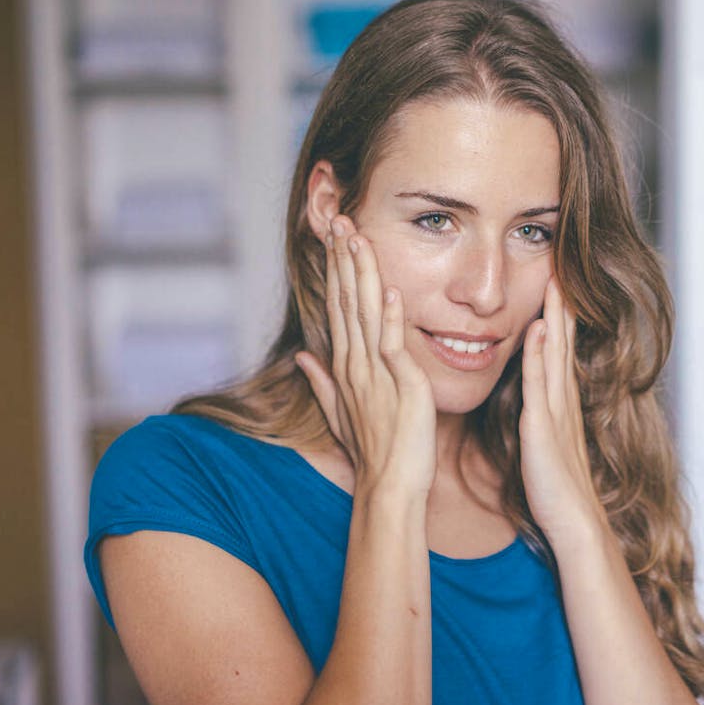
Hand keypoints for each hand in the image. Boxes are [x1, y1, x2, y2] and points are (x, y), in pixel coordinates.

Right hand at [295, 215, 436, 498]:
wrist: (389, 486)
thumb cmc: (373, 450)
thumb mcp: (341, 411)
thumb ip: (321, 381)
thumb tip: (302, 356)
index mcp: (346, 366)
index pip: (338, 307)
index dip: (337, 270)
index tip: (335, 237)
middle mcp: (356, 364)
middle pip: (347, 301)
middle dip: (344, 259)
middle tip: (340, 218)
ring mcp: (376, 374)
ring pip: (366, 315)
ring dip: (362, 276)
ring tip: (358, 239)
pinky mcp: (402, 387)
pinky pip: (393, 348)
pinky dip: (391, 320)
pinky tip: (391, 292)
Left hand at [519, 276, 605, 543]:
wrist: (574, 522)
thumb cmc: (557, 489)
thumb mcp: (547, 446)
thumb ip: (543, 420)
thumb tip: (537, 403)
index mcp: (561, 405)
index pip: (561, 352)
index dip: (561, 319)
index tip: (558, 287)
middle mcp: (562, 401)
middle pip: (563, 344)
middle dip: (563, 306)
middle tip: (562, 269)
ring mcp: (556, 411)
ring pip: (556, 354)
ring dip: (557, 318)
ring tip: (556, 283)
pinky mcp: (544, 427)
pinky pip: (540, 384)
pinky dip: (539, 355)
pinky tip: (539, 330)